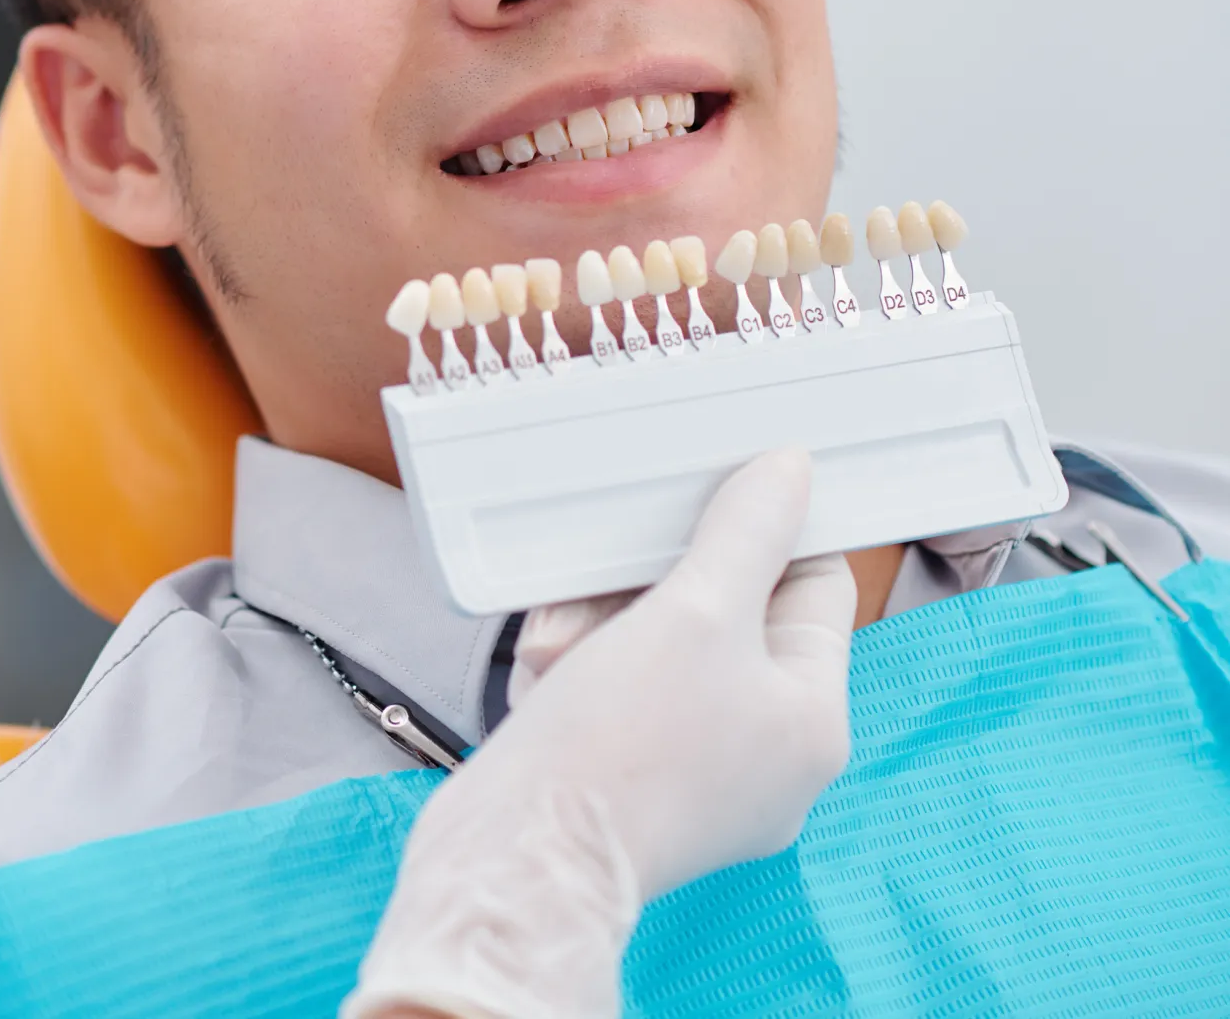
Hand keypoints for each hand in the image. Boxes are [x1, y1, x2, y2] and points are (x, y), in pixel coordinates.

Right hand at [344, 448, 855, 1018]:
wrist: (518, 859)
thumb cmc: (619, 750)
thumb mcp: (694, 612)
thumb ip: (746, 533)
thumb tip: (791, 473)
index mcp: (811, 722)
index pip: (814, 584)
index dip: (766, 529)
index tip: (717, 490)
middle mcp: (767, 755)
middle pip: (725, 610)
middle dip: (651, 584)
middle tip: (606, 581)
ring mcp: (702, 773)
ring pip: (661, 643)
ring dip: (601, 622)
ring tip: (560, 643)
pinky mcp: (637, 782)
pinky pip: (619, 685)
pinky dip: (581, 663)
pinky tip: (550, 671)